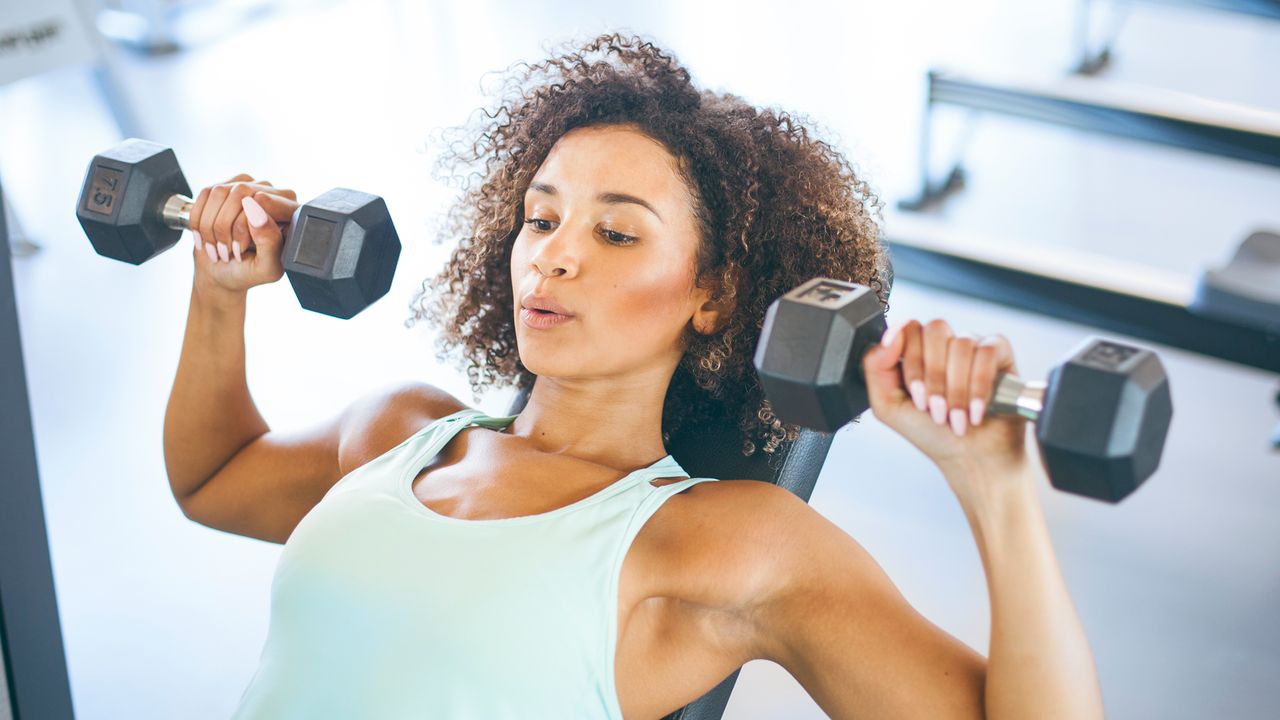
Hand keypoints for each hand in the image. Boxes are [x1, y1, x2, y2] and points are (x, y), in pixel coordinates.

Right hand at [188, 174, 298, 298]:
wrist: (223, 272)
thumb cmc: (249, 271)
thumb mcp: (266, 267)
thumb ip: (269, 241)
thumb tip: (255, 208)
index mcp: (292, 212)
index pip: (266, 200)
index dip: (248, 223)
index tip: (243, 248)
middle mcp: (274, 194)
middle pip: (241, 193)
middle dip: (227, 227)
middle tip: (229, 252)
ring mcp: (249, 187)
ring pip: (220, 191)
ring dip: (212, 225)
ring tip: (219, 247)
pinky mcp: (226, 187)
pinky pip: (206, 193)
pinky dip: (200, 220)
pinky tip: (207, 237)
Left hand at [861, 318, 1029, 479]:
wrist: (971, 461)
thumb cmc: (932, 434)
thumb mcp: (888, 406)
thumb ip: (875, 366)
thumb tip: (890, 334)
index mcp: (915, 351)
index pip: (908, 329)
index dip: (913, 364)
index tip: (917, 397)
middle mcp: (943, 344)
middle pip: (935, 330)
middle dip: (934, 377)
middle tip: (936, 410)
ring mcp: (972, 346)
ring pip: (962, 344)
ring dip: (956, 389)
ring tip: (956, 417)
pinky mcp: (999, 355)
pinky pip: (987, 352)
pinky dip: (980, 385)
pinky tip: (976, 410)